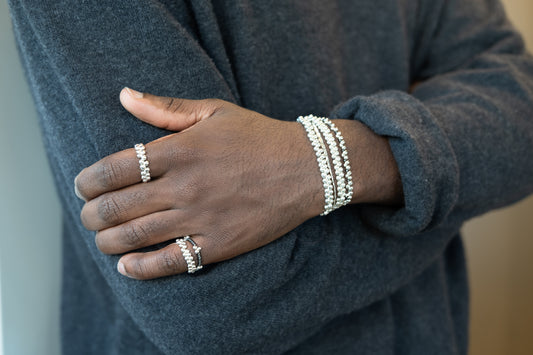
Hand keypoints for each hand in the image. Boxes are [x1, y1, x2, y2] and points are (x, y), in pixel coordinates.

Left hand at [75, 88, 324, 278]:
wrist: (306, 168)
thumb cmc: (258, 137)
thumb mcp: (214, 111)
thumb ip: (166, 108)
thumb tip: (123, 95)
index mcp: (181, 150)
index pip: (114, 168)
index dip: (88, 180)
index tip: (83, 185)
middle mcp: (186, 186)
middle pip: (118, 207)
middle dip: (91, 214)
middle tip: (87, 215)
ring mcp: (203, 218)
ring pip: (137, 237)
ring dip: (107, 241)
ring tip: (101, 239)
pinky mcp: (220, 244)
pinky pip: (172, 262)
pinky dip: (141, 268)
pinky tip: (126, 266)